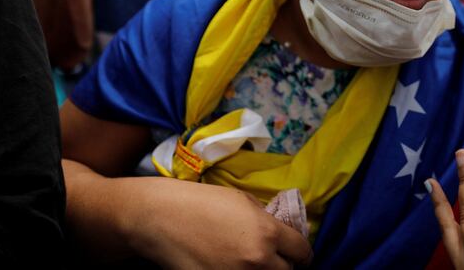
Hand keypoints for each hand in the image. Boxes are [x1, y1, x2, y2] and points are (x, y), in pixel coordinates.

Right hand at [128, 180, 312, 268]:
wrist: (160, 219)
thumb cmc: (201, 202)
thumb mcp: (243, 201)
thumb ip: (267, 220)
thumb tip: (282, 235)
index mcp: (267, 234)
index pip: (302, 253)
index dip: (301, 252)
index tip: (297, 253)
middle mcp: (257, 261)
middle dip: (284, 266)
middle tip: (275, 259)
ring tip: (252, 263)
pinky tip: (231, 267)